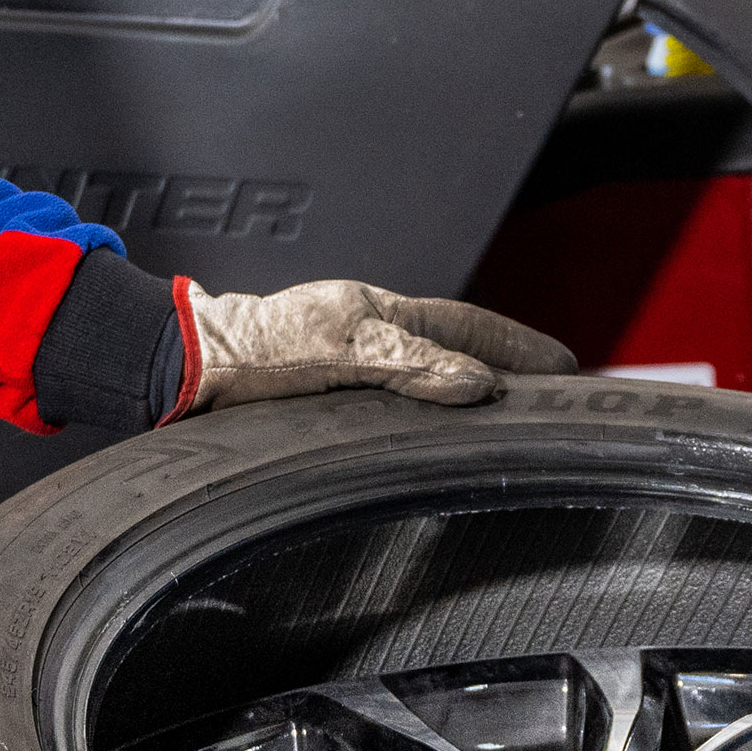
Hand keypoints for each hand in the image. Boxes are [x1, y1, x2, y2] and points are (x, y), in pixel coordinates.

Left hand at [180, 280, 574, 412]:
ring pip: (427, 378)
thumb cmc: (252, 350)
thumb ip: (412, 365)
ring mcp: (350, 365)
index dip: (521, 348)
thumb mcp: (342, 350)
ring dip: (468, 391)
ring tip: (506, 416)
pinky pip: (397, 403)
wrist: (187, 370)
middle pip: (457, 350)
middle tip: (550, 393)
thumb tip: (479, 383)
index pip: (472, 328)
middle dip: (506, 368)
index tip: (564, 367)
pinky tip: (430, 435)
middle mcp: (371, 337)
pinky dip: (428, 412)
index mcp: (382, 315)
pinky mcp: (328, 396)